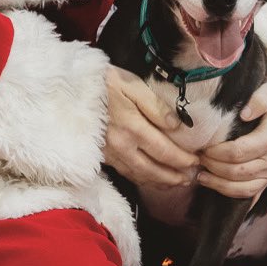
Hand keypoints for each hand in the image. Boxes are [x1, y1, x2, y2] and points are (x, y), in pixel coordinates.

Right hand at [104, 66, 199, 187]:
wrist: (70, 89)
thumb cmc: (104, 82)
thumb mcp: (132, 85)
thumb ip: (155, 106)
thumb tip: (177, 125)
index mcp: (132, 127)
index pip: (164, 151)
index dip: (182, 160)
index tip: (196, 161)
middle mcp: (121, 146)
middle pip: (153, 170)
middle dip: (175, 177)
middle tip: (191, 178)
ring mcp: (110, 154)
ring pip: (139, 175)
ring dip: (160, 182)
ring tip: (176, 183)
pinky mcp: (102, 156)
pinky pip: (126, 173)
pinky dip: (142, 179)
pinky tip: (150, 178)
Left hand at [198, 55, 266, 201]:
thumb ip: (260, 99)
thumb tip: (245, 114)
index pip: (239, 152)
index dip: (217, 152)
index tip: (203, 145)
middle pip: (237, 171)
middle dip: (213, 165)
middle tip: (198, 156)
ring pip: (241, 187)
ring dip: (217, 182)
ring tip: (199, 172)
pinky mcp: (265, 181)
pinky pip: (247, 194)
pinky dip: (226, 191)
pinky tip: (209, 181)